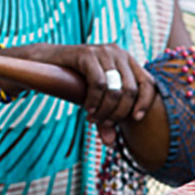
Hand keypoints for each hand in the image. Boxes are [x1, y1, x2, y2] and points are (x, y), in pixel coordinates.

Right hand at [3, 42, 155, 143]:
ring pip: (115, 90)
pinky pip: (99, 84)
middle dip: (118, 112)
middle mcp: (119, 53)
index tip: (136, 119)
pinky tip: (88, 109)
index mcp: (128, 61)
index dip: (146, 103)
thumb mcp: (96, 101)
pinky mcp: (86, 53)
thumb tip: (111, 143)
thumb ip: (106, 118)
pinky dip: (94, 101)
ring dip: (105, 110)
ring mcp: (103, 51)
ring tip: (93, 118)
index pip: (149, 83)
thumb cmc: (76, 82)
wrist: (45, 61)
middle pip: (131, 91)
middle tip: (104, 123)